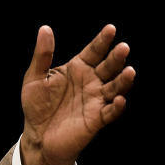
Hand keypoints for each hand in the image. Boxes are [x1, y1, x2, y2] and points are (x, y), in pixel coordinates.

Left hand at [20, 24, 135, 164]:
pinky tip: (119, 99)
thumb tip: (45, 28)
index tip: (110, 29)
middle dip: (116, 58)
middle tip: (123, 47)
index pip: (93, 51)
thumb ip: (42, 55)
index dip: (102, 41)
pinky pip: (110, 112)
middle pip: (108, 67)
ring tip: (129, 71)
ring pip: (114, 88)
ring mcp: (95, 100)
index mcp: (77, 69)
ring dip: (123, 80)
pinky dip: (116, 106)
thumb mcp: (34, 77)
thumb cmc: (36, 105)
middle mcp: (91, 82)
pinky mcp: (96, 119)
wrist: (36, 135)